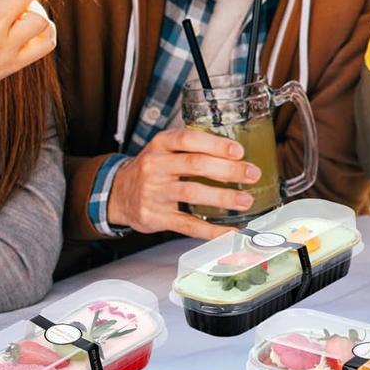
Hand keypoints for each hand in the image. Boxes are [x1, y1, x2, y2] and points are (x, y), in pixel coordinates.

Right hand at [106, 128, 262, 238]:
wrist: (118, 194)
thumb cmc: (151, 169)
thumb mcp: (163, 150)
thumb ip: (191, 148)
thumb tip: (235, 154)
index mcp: (160, 144)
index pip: (189, 139)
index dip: (215, 144)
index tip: (238, 151)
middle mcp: (155, 166)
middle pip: (195, 164)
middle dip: (228, 170)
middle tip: (252, 174)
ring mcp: (154, 192)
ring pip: (193, 193)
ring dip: (223, 197)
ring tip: (245, 200)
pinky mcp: (156, 217)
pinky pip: (187, 224)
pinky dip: (211, 230)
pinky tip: (228, 231)